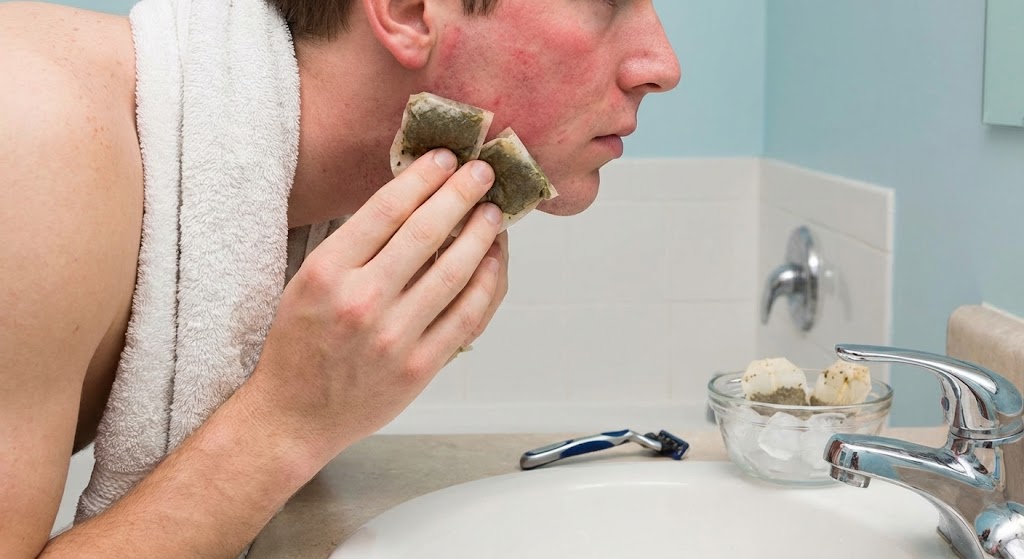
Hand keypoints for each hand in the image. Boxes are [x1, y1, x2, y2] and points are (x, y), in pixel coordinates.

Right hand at [249, 149, 504, 458]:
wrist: (293, 416)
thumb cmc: (299, 346)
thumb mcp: (307, 283)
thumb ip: (354, 246)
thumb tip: (411, 201)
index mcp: (326, 273)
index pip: (385, 209)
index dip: (422, 178)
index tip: (444, 159)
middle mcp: (360, 301)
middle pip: (425, 232)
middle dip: (461, 194)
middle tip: (482, 173)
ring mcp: (393, 337)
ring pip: (453, 272)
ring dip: (481, 235)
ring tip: (493, 214)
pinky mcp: (419, 368)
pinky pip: (465, 317)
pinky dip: (486, 284)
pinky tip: (493, 262)